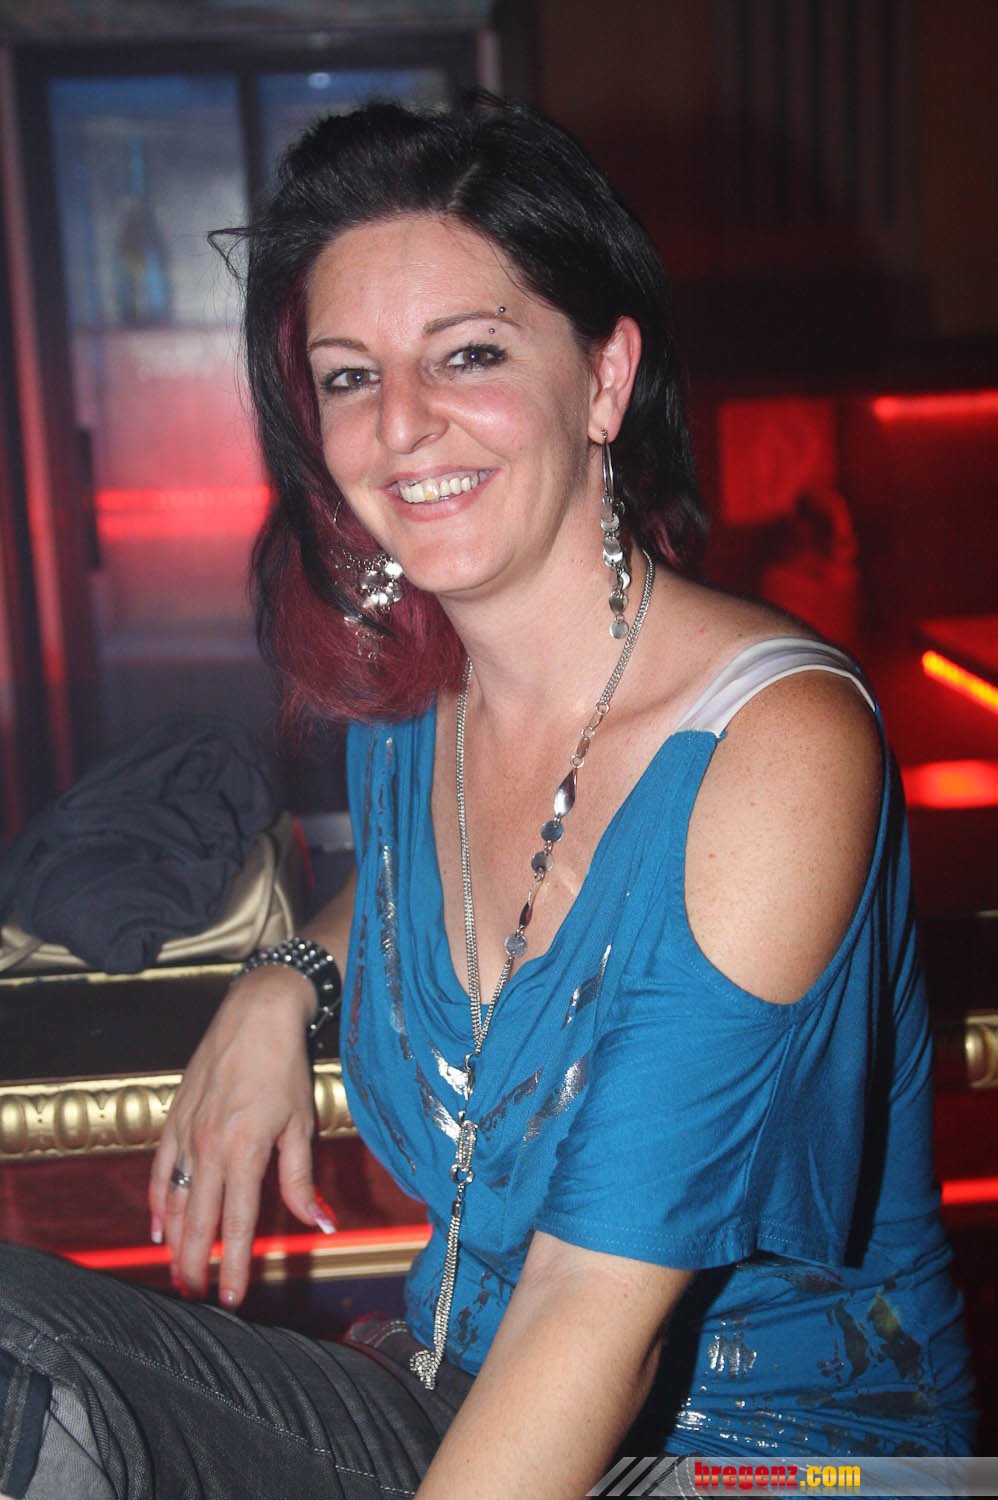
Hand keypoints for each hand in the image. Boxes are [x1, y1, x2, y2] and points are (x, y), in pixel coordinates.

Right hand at [149, 965, 321, 1305]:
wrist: (255, 1015)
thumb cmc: (284, 1067)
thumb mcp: (300, 1124)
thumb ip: (300, 1179)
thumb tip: (319, 1223)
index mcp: (244, 1152)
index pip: (237, 1224)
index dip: (234, 1266)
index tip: (232, 1297)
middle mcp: (209, 1147)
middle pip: (198, 1220)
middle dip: (196, 1263)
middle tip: (196, 1295)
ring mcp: (186, 1133)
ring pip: (173, 1200)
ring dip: (175, 1240)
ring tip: (178, 1271)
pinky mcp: (174, 1118)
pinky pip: (159, 1169)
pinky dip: (157, 1201)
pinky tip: (158, 1224)